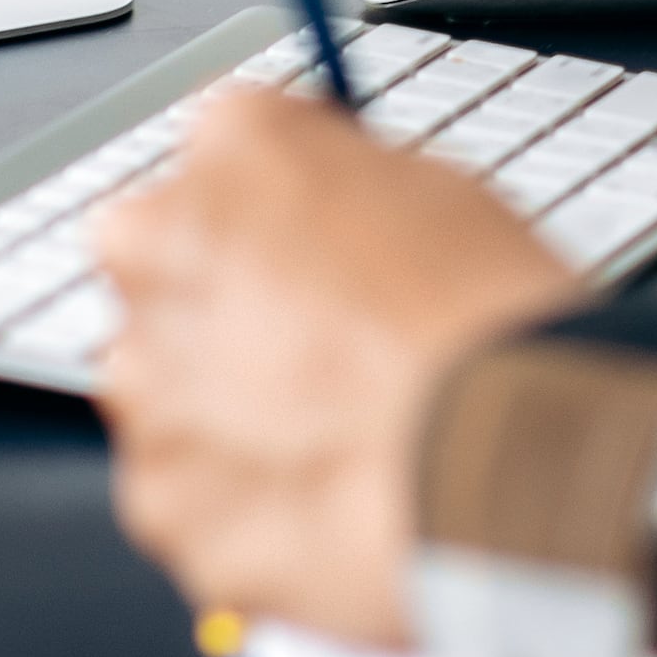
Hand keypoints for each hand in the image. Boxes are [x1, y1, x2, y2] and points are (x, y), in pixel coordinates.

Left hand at [96, 88, 578, 648]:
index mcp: (235, 148)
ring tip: (339, 443)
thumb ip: (342, 192)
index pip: (219, 158)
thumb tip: (331, 216)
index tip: (301, 246)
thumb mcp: (436, 189)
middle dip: (222, 310)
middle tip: (315, 354)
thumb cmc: (490, 321)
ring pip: (167, 394)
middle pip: (163, 272)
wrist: (506, 458)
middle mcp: (159, 251)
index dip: (267, 213)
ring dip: (228, 413)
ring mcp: (149, 384)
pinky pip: (193, 500)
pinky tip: (327, 505)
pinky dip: (245, 508)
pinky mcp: (161, 498)